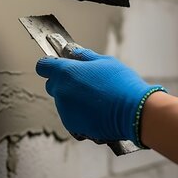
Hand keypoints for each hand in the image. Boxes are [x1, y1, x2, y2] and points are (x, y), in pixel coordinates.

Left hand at [36, 46, 164, 143]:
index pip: (43, 66)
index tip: (58, 64)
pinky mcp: (72, 126)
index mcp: (66, 72)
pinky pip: (71, 116)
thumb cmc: (121, 83)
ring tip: (96, 99)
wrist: (134, 112)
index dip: (50, 64)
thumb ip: (84, 56)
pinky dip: (80, 114)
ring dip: (73, 99)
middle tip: (84, 82)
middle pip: (52, 85)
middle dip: (63, 82)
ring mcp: (65, 110)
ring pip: (63, 102)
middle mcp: (61, 92)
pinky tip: (97, 111)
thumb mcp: (105, 61)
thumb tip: (72, 52)